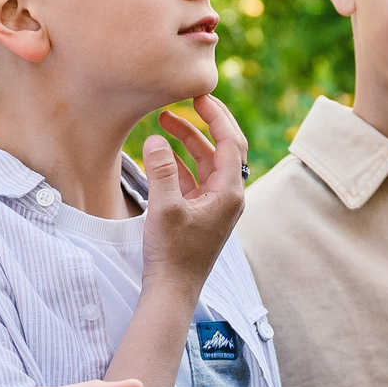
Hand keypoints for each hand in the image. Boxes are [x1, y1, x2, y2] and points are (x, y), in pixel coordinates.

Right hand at [139, 93, 248, 291]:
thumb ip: (161, 170)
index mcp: (230, 193)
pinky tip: (158, 153)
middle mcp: (228, 196)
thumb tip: (156, 139)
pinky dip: (178, 163)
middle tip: (190, 99)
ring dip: (188, 141)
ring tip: (163, 120)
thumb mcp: (164, 208)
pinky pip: (194, 179)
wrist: (171, 291)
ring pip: (206, 162)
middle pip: (224, 148)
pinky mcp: (200, 213)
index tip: (199, 95)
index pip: (231, 142)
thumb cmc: (171, 254)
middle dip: (207, 122)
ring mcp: (215, 205)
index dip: (216, 116)